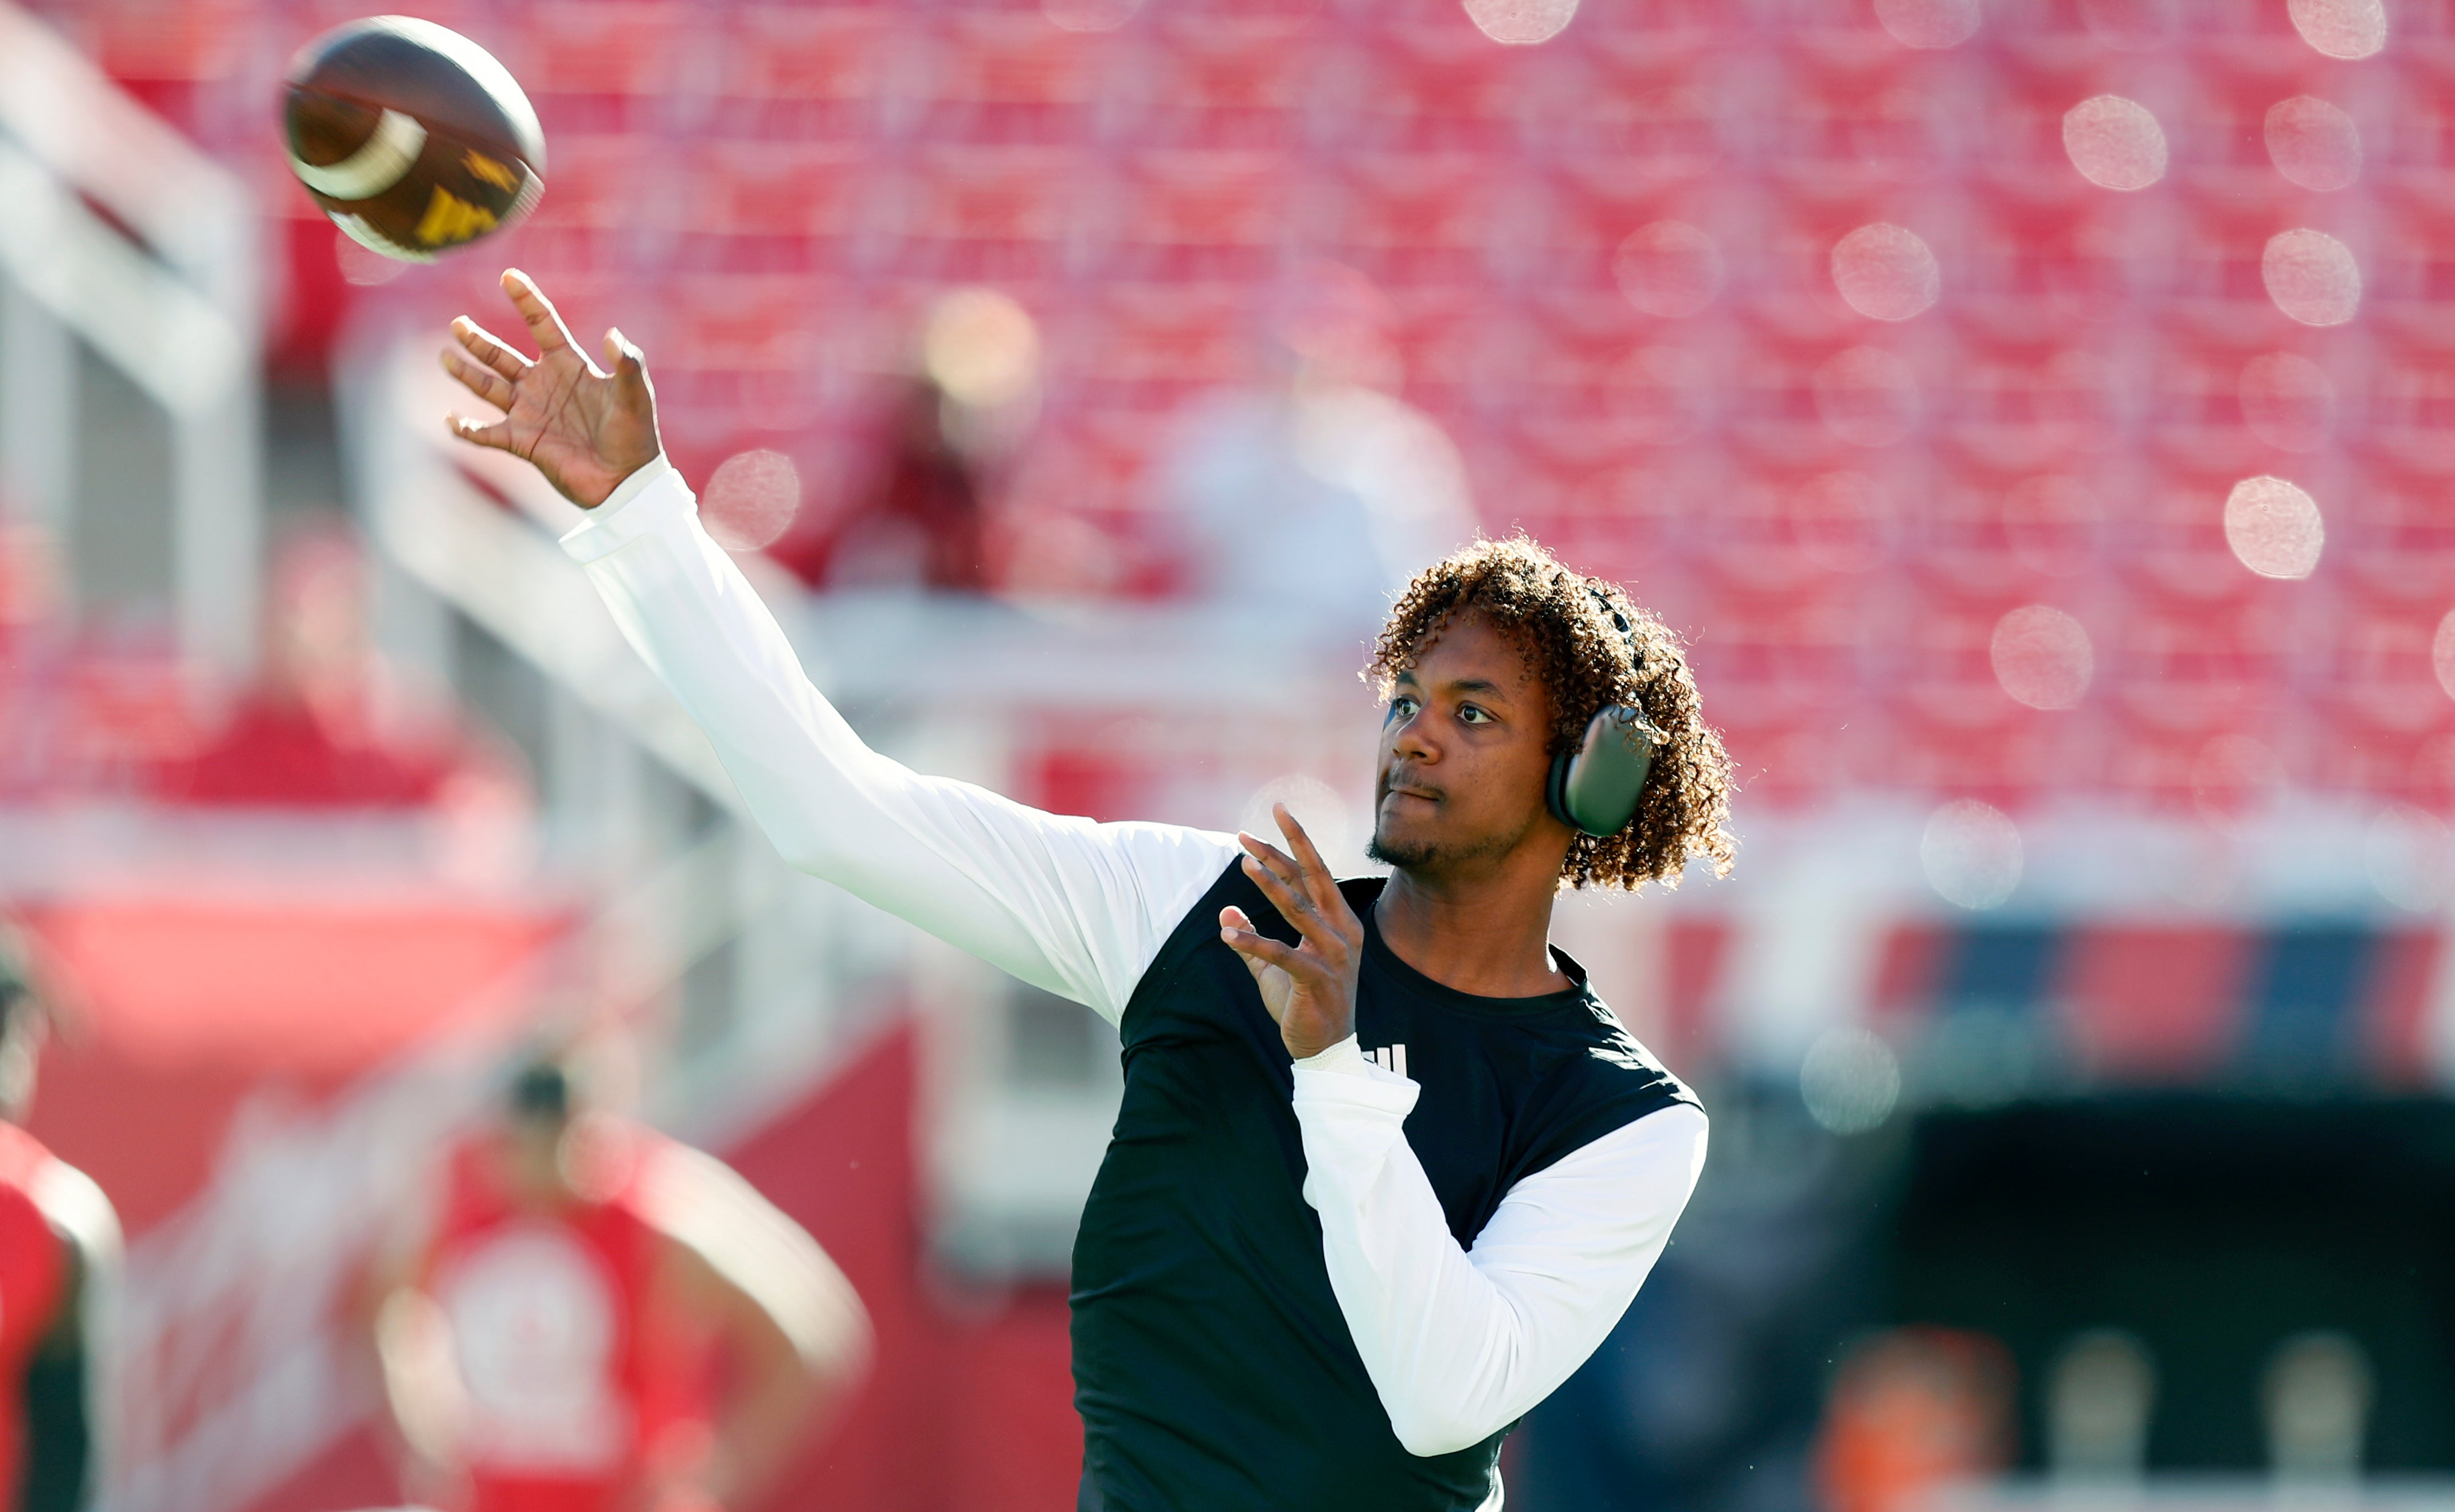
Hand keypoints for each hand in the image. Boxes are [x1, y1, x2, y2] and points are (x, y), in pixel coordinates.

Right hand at [441, 269, 660, 506]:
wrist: (626, 481)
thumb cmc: (635, 435)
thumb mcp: (636, 396)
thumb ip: (629, 364)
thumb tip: (613, 335)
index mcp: (569, 366)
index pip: (542, 324)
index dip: (527, 299)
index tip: (508, 276)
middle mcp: (543, 384)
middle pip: (502, 356)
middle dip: (478, 341)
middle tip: (458, 324)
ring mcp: (530, 412)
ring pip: (488, 387)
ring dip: (466, 373)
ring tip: (446, 357)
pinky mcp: (522, 442)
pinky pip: (487, 434)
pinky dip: (467, 429)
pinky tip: (450, 420)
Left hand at [1219, 804, 1362, 1061]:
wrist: (1326, 1048)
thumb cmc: (1305, 1003)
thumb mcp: (1274, 966)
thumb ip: (1252, 939)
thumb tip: (1226, 911)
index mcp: (1339, 921)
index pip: (1311, 874)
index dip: (1287, 847)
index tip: (1265, 821)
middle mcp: (1342, 930)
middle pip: (1312, 877)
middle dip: (1284, 847)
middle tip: (1251, 829)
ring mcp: (1333, 954)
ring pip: (1300, 909)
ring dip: (1271, 884)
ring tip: (1244, 863)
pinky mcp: (1317, 978)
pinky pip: (1282, 954)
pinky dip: (1254, 942)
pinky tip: (1228, 934)